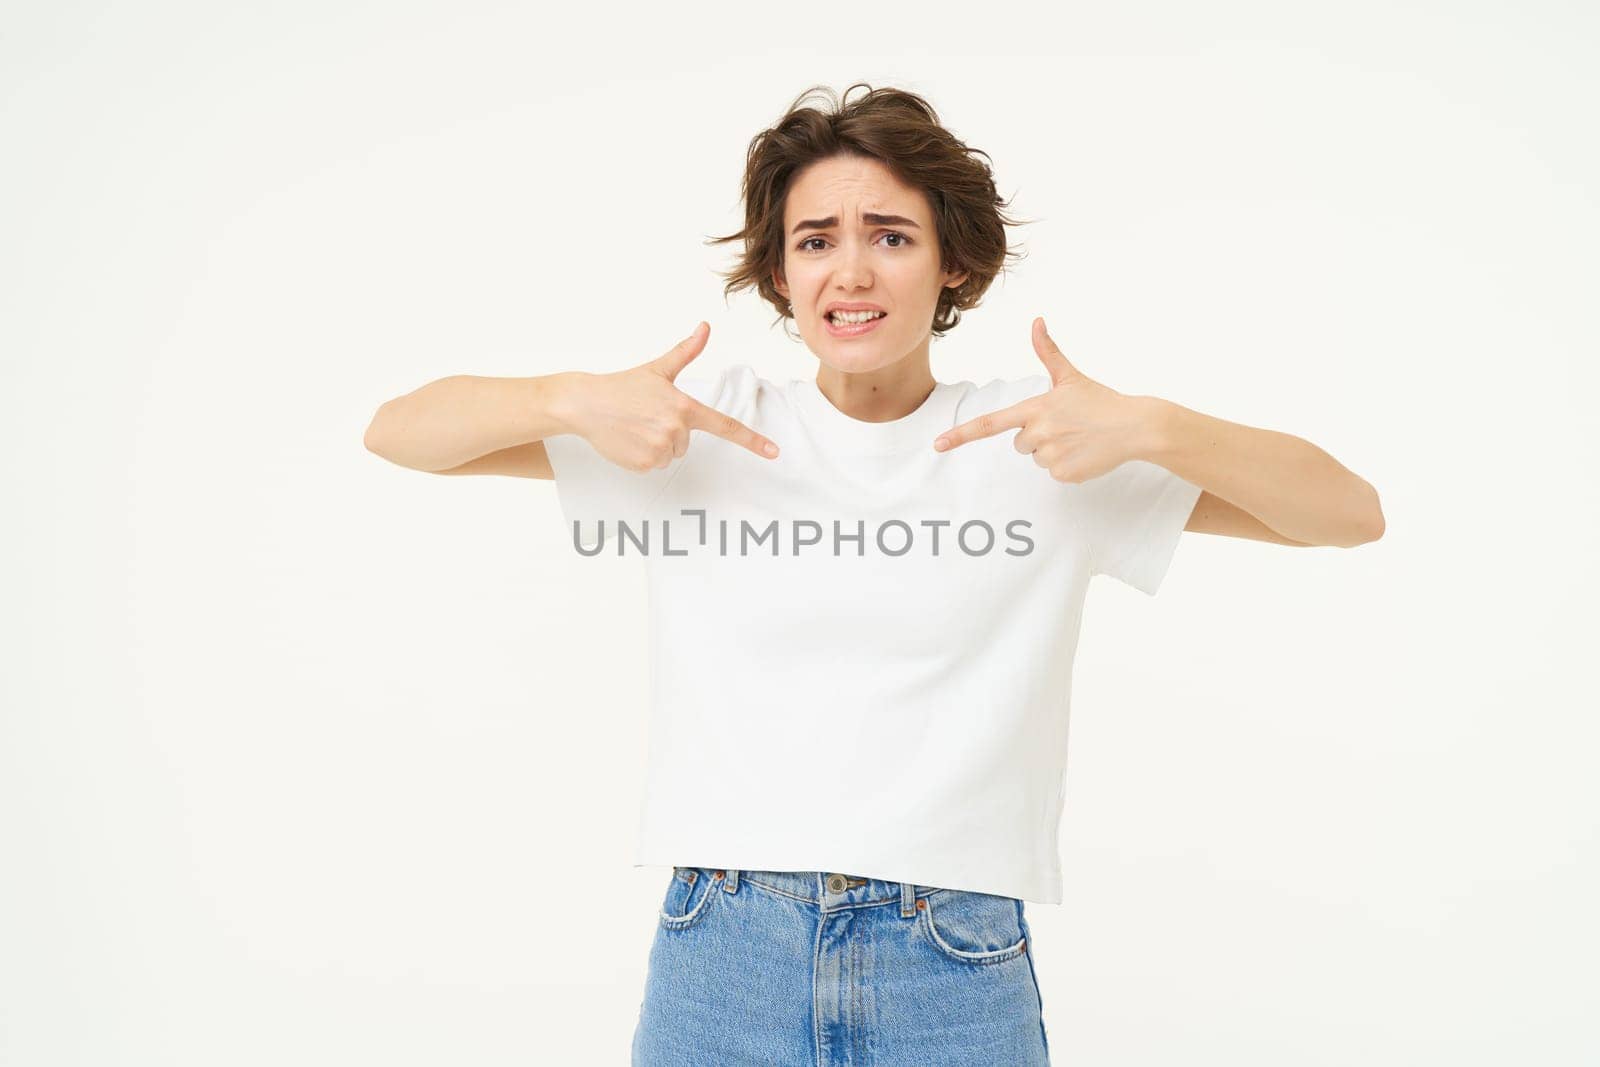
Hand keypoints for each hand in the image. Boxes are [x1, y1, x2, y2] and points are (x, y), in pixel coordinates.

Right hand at [561, 322, 778, 471]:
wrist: (585, 403)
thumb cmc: (623, 386)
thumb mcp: (658, 369)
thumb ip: (686, 352)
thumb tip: (705, 327)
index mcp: (684, 407)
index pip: (725, 426)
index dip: (753, 440)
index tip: (774, 452)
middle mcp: (676, 429)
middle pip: (686, 442)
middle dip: (669, 432)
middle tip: (645, 417)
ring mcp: (660, 448)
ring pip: (671, 455)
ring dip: (656, 445)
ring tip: (635, 427)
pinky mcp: (644, 464)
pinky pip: (654, 465)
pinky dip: (642, 456)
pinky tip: (628, 440)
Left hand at [932, 317, 1151, 482]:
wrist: (1135, 427)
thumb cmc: (1100, 401)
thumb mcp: (1071, 377)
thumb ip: (1048, 352)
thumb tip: (1036, 321)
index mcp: (1035, 408)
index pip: (990, 423)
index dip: (961, 435)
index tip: (938, 445)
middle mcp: (1039, 432)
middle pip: (1019, 442)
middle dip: (1038, 436)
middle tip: (1067, 426)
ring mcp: (1051, 455)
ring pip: (1037, 458)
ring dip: (1053, 450)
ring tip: (1079, 438)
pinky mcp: (1064, 474)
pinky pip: (1054, 473)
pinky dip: (1068, 465)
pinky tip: (1085, 453)